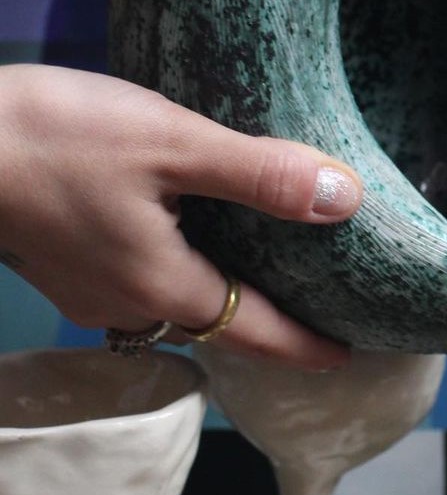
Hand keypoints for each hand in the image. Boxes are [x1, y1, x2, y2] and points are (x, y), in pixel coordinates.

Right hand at [0, 65, 362, 370]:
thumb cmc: (53, 137)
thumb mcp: (173, 144)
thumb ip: (261, 176)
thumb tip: (343, 200)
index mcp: (165, 287)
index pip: (255, 334)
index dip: (304, 346)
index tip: (344, 357)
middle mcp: (129, 304)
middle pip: (218, 327)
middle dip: (266, 328)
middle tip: (314, 316)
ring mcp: (90, 289)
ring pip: (176, 307)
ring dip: (222, 300)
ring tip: (263, 277)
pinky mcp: (65, 263)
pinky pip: (142, 284)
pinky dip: (181, 273)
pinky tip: (193, 238)